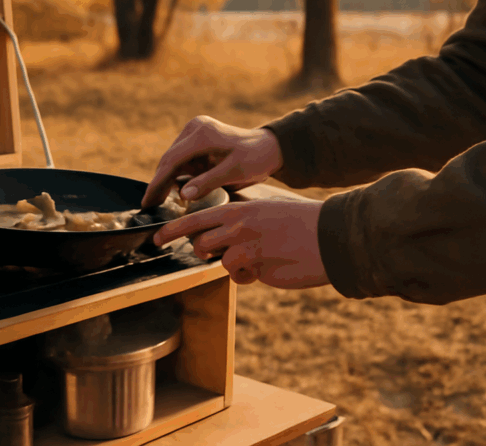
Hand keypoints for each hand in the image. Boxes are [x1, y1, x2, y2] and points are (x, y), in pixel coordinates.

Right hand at [142, 116, 283, 207]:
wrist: (269, 148)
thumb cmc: (256, 158)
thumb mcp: (235, 171)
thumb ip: (208, 182)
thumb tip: (182, 195)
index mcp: (202, 133)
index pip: (172, 160)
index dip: (158, 183)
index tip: (148, 202)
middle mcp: (194, 129)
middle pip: (169, 160)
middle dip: (159, 183)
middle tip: (148, 206)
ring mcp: (194, 133)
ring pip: (173, 161)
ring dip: (166, 181)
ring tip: (156, 203)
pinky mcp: (196, 141)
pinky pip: (181, 161)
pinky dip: (175, 177)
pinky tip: (170, 193)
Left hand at [153, 198, 329, 288]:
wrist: (332, 235)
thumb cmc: (300, 222)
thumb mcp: (265, 211)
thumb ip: (238, 220)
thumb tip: (214, 234)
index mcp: (239, 208)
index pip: (195, 217)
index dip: (171, 229)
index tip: (154, 239)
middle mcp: (239, 226)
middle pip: (200, 242)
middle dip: (201, 250)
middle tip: (210, 251)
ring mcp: (247, 248)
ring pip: (219, 260)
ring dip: (230, 262)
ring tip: (253, 254)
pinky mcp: (258, 268)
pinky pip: (239, 276)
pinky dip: (246, 276)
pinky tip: (265, 267)